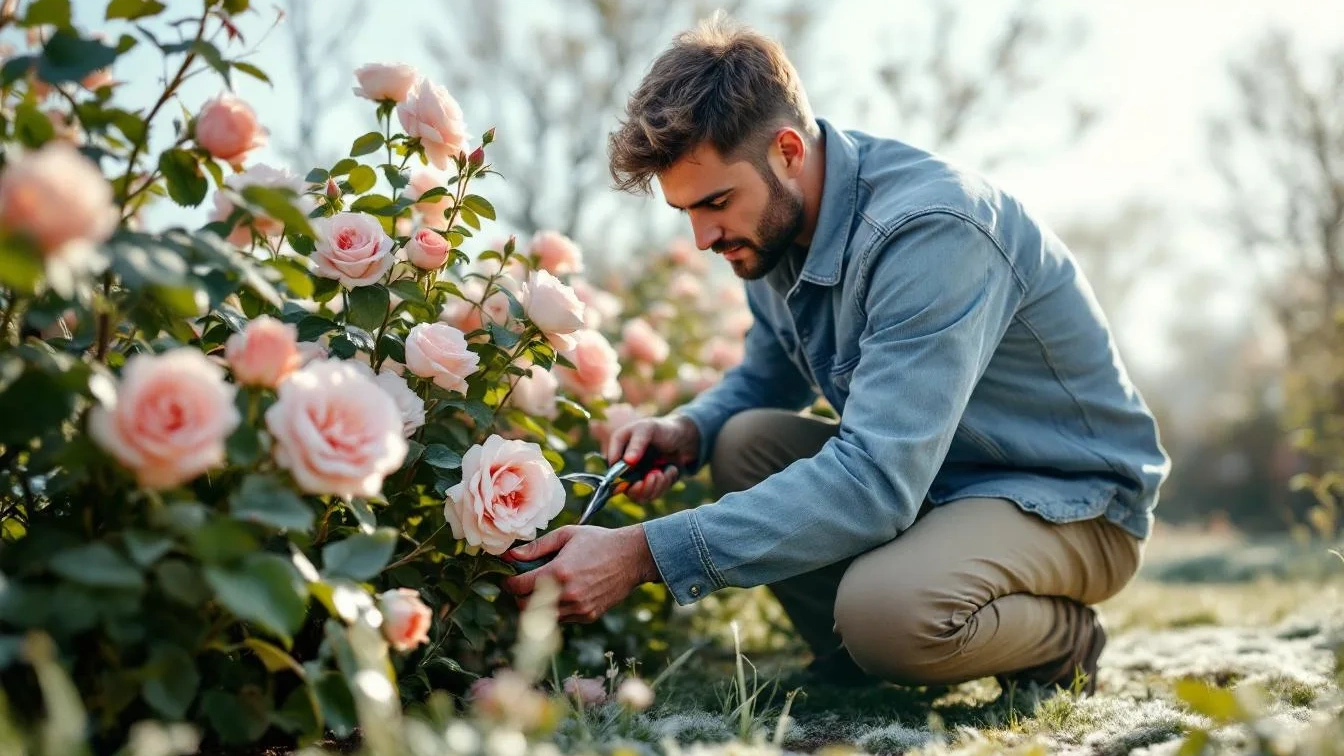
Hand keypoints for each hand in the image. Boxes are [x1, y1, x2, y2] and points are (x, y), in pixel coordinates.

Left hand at [501, 524, 659, 622]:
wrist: (631, 557)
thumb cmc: (598, 541)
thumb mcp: (566, 535)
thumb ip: (536, 547)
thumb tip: (510, 555)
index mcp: (557, 573)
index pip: (518, 587)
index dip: (508, 583)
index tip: (509, 578)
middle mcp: (566, 595)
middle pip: (525, 607)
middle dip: (520, 596)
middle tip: (524, 584)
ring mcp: (578, 608)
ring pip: (542, 617)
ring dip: (537, 605)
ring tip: (544, 589)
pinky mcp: (588, 616)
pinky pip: (561, 619)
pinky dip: (556, 610)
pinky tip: (563, 594)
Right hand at [606, 414, 699, 502]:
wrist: (682, 438)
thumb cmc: (661, 429)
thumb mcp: (648, 429)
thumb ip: (637, 443)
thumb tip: (628, 461)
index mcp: (618, 448)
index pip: (612, 470)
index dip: (622, 479)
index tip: (639, 481)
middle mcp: (624, 465)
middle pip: (624, 489)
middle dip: (642, 487)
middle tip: (655, 475)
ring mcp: (636, 476)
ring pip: (639, 495)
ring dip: (655, 486)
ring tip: (664, 472)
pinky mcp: (648, 484)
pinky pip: (652, 495)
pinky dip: (664, 485)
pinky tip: (669, 471)